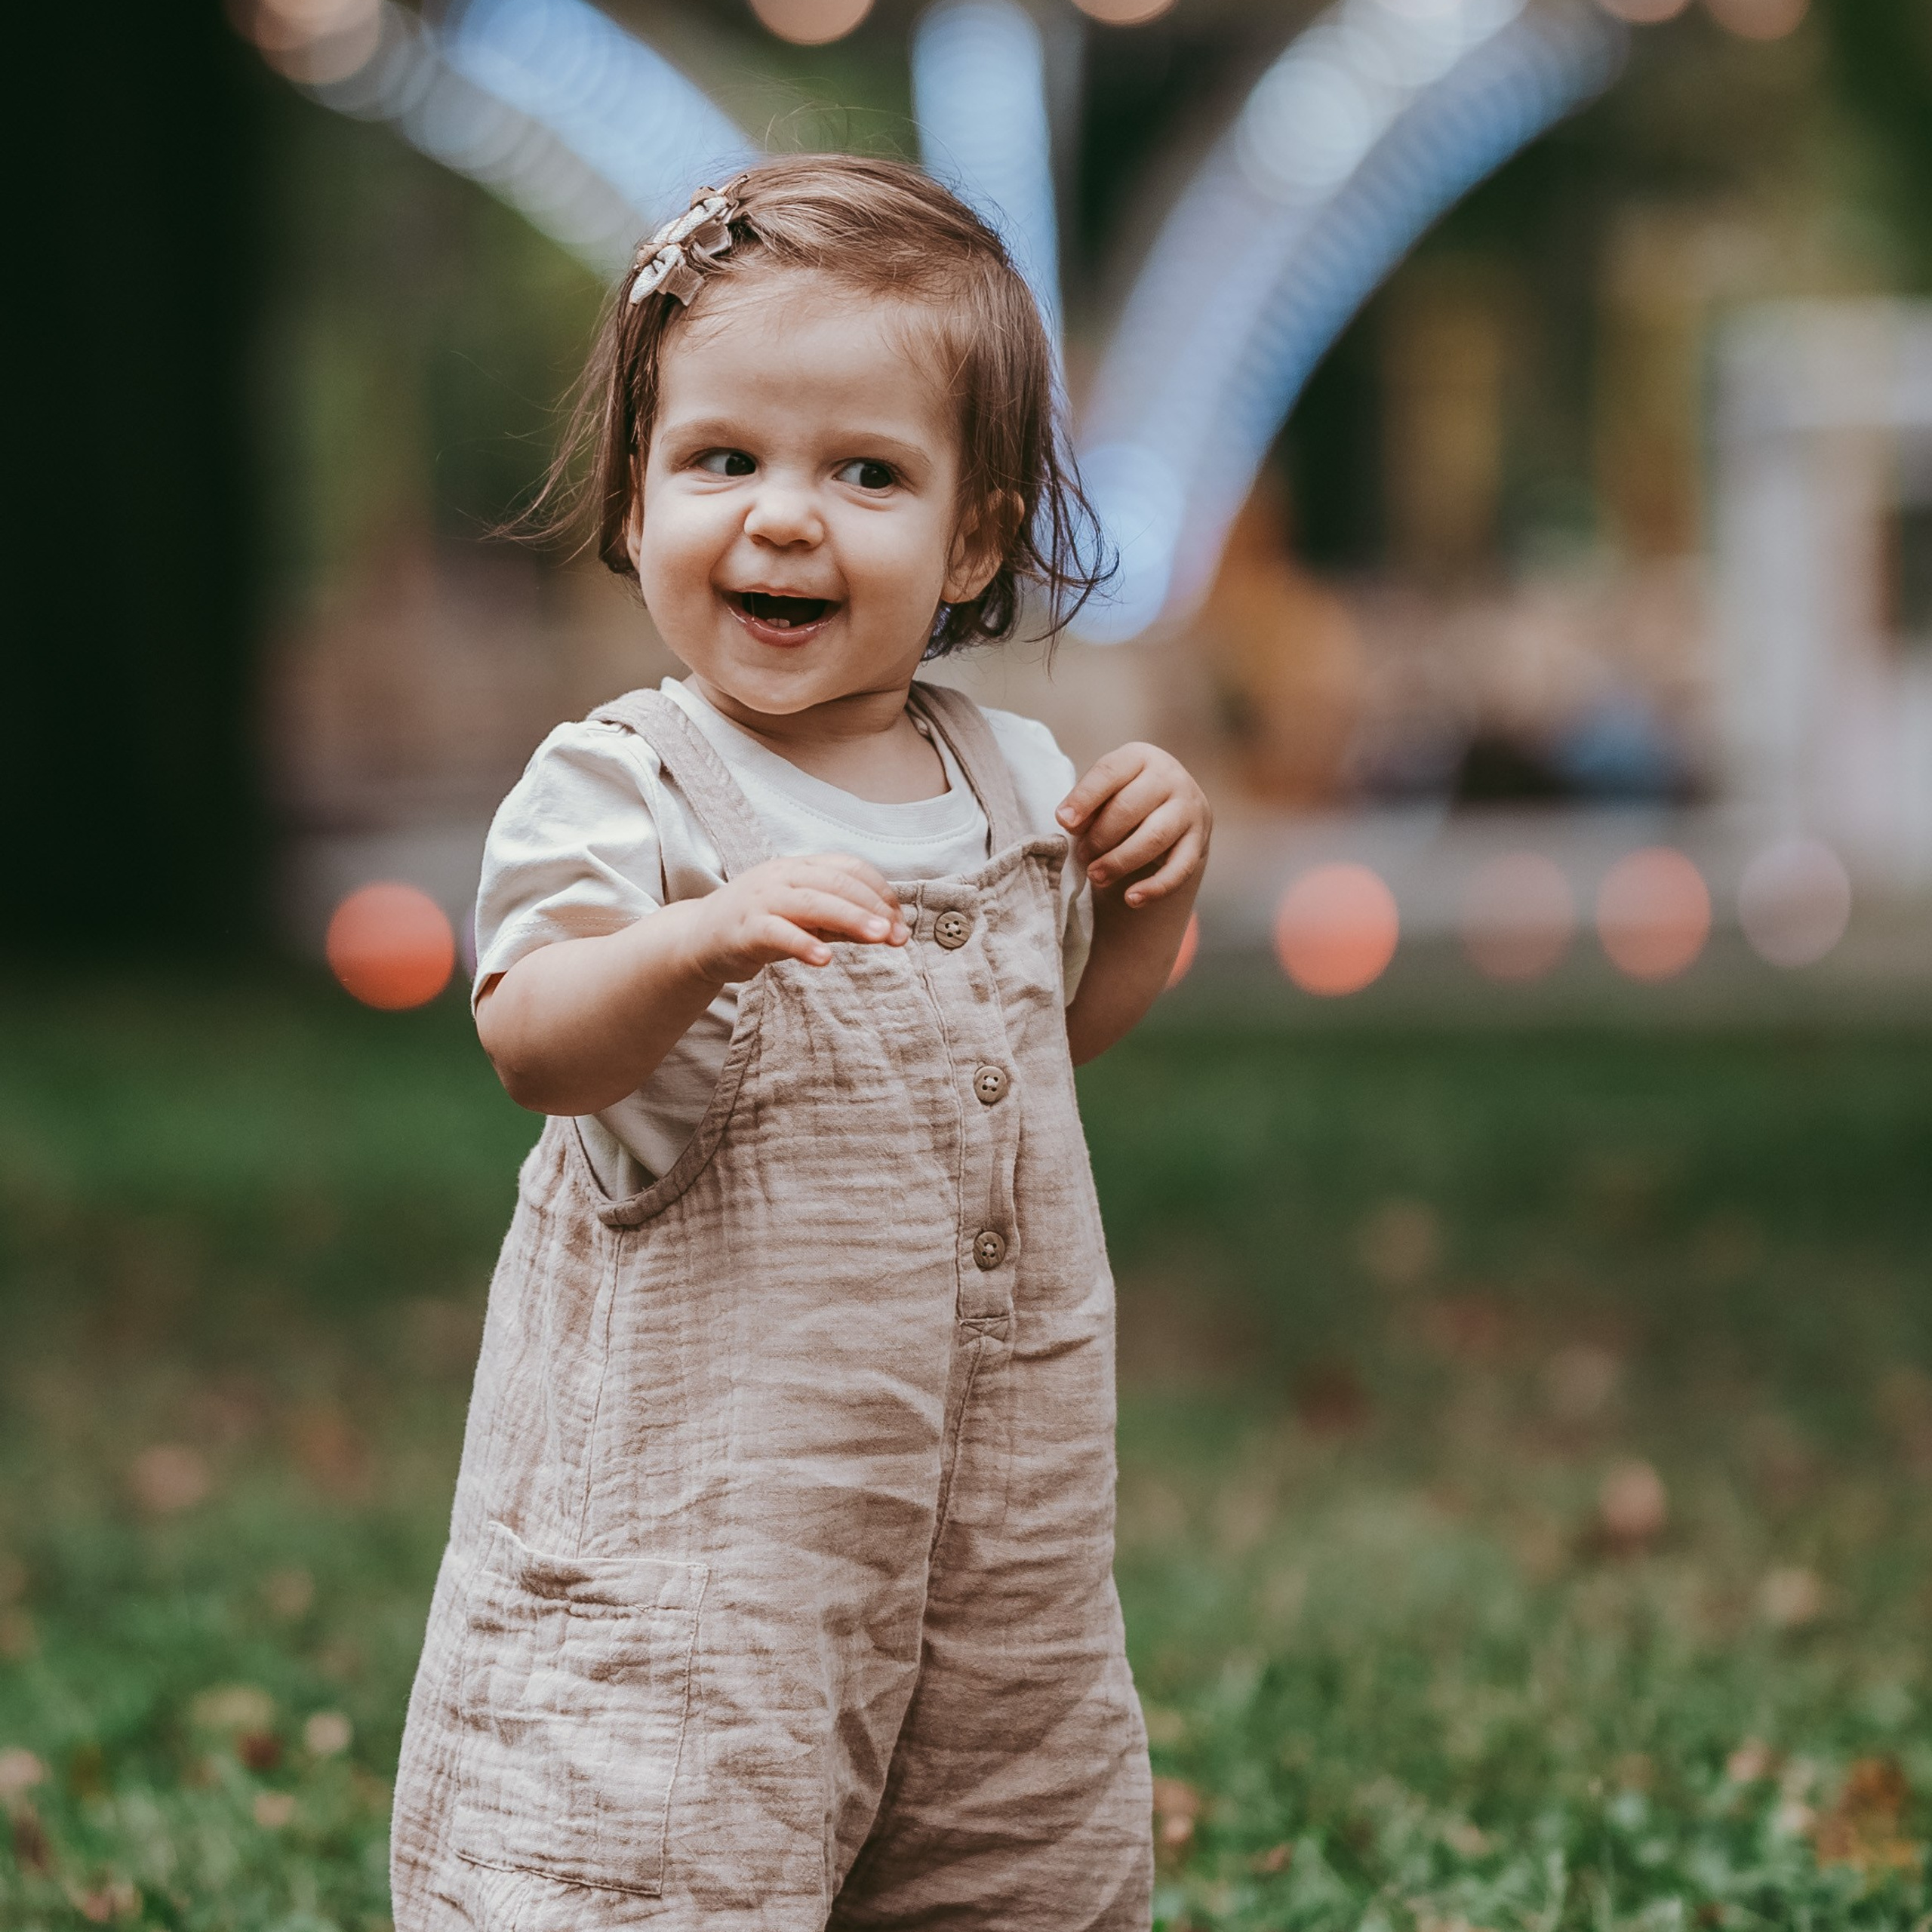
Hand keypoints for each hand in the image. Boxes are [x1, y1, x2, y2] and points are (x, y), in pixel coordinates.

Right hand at [683, 853, 907, 982]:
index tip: (900, 921)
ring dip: (849, 918)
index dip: (879, 892)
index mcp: (799, 868)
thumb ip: (843, 923)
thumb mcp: (806, 920)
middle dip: (871, 907)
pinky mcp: (744, 928)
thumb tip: (889, 930)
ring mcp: (761, 899)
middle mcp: (781, 876)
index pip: (848, 869)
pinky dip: (803, 944)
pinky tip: (825, 960)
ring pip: (811, 902)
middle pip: (834, 883)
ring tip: (878, 937)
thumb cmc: (759, 926)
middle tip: (898, 934)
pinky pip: (777, 932)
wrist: (698, 939)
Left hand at [1056, 743, 1210, 908]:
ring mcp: (1189, 808)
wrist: (1170, 810)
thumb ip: (1088, 803)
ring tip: (1096, 876)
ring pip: (1154, 837)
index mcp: (1140, 757)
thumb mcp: (1106, 791)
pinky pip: (1179, 868)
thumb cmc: (1125, 798)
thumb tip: (1070, 822)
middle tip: (1081, 856)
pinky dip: (1155, 887)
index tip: (1064, 822)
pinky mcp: (1198, 841)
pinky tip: (1132, 899)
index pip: (1109, 772)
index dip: (1084, 798)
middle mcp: (1170, 777)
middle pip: (1130, 807)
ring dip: (1120, 861)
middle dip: (1100, 836)